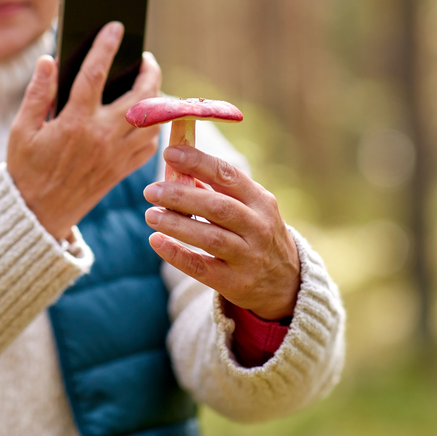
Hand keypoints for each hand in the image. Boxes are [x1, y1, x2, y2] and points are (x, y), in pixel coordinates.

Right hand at [7, 22, 161, 239]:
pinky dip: (153, 127)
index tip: (114, 27)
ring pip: (152, 120)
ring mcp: (117, 154)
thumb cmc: (26, 169)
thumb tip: (49, 59)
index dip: (105, 46)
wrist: (38, 214)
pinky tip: (145, 118)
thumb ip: (37, 93)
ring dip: (156, 98)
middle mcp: (102, 136)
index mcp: (74, 123)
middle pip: (141, 96)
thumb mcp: (21, 130)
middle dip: (149, 71)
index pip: (94, 74)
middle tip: (146, 59)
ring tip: (149, 84)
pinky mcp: (123, 170)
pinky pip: (150, 144)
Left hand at [143, 146, 299, 320]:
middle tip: (151, 191)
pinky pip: (201, 267)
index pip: (228, 175)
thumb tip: (176, 168)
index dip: (198, 162)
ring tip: (150, 214)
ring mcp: (248, 256)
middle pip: (217, 207)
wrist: (285, 282)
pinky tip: (156, 241)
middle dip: (181, 196)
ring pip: (209, 237)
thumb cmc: (256, 233)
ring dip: (176, 224)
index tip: (169, 153)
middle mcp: (258, 227)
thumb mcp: (249, 208)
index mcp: (260, 201)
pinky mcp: (235, 282)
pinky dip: (177, 254)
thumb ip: (216, 189)